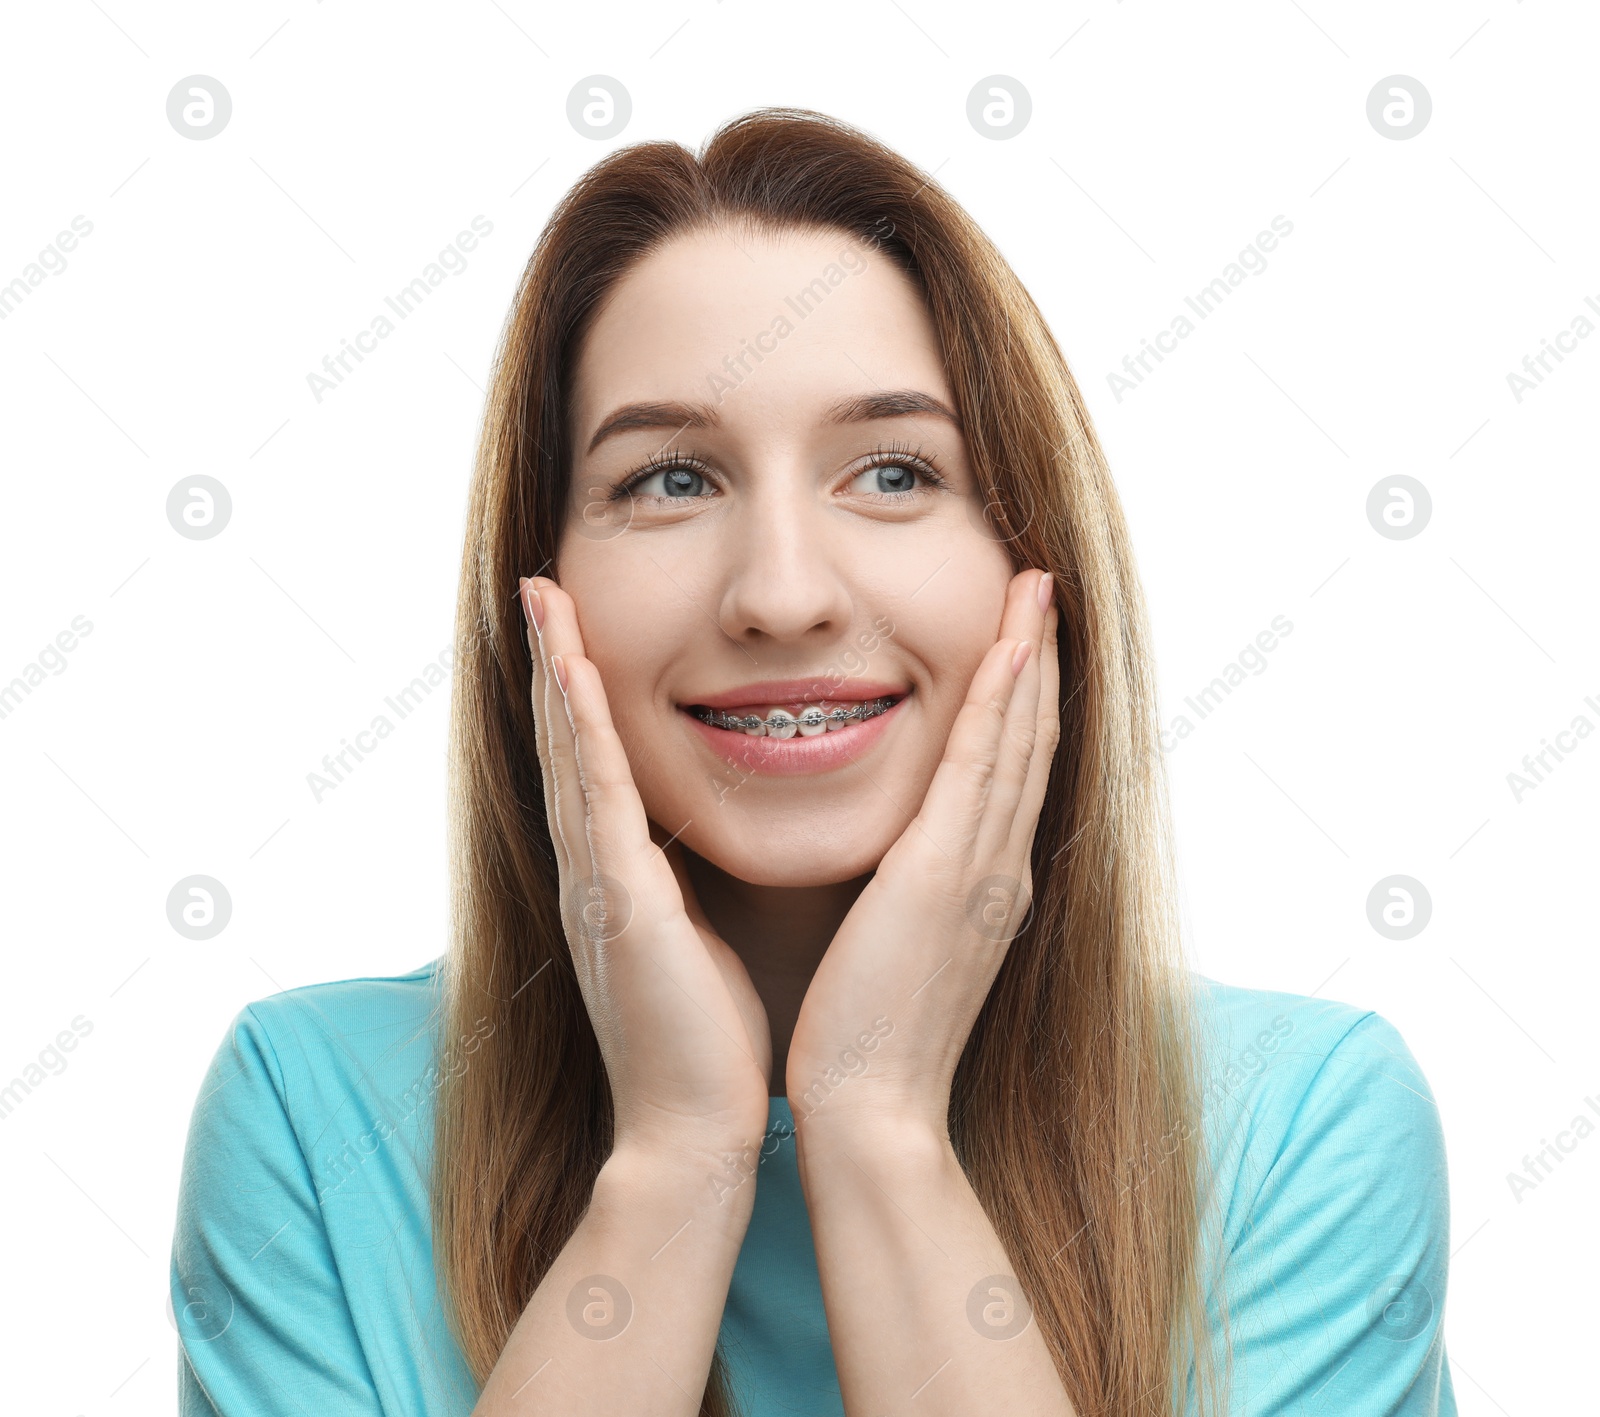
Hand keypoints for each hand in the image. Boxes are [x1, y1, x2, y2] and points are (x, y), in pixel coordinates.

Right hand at [519, 575, 773, 1161]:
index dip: (579, 696)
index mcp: (617, 879)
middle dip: (553, 663)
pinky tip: (572, 667)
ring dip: (556, 670)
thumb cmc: (708, 1042)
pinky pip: (596, 793)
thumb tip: (711, 847)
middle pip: (567, 744)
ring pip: (570, 752)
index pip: (592, 766)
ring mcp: (597, 882)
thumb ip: (689, 888)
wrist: (691, 1130)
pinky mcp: (619, 900)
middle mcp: (593, 870)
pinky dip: (579, 725)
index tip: (575, 628)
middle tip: (541, 588)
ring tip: (543, 597)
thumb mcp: (699, 940)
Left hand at [783, 568, 1060, 1138]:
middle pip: (1031, 741)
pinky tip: (1006, 649)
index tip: (1020, 636)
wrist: (871, 1110)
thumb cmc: (870, 1036)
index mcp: (987, 884)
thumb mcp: (903, 947)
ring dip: (1029, 660)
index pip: (1012, 770)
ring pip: (1018, 741)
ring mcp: (982, 871)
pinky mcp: (944, 877)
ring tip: (1033, 590)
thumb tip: (902, 860)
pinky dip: (999, 706)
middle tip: (1040, 587)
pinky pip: (980, 771)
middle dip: (1038, 660)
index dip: (1022, 699)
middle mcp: (1000, 869)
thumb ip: (913, 894)